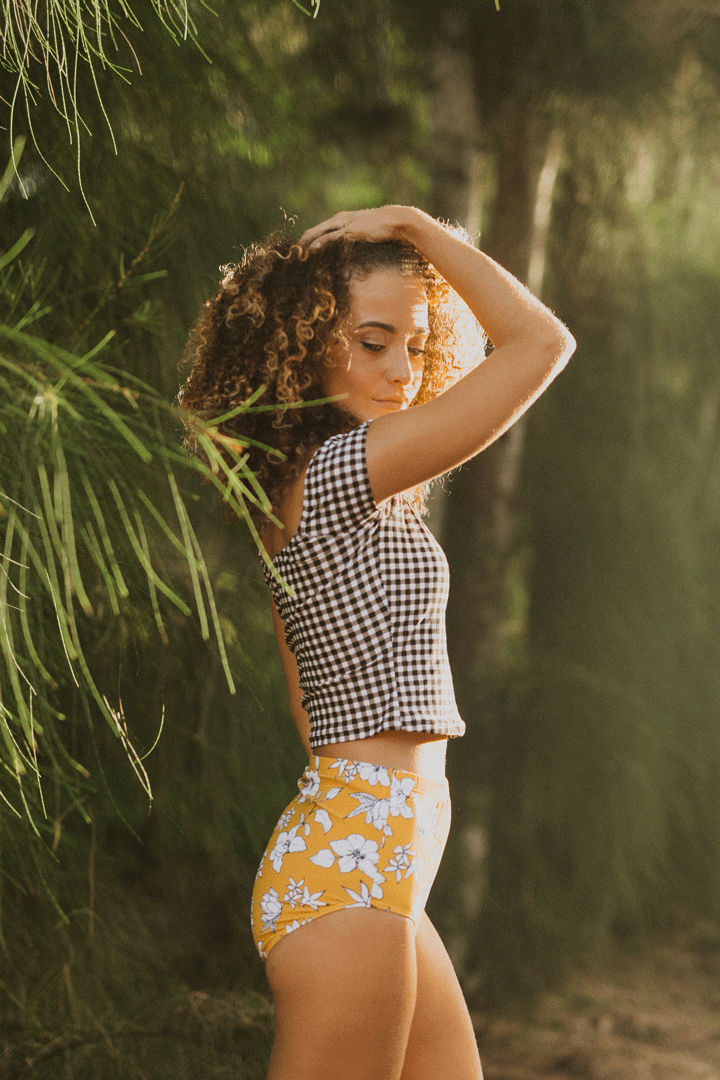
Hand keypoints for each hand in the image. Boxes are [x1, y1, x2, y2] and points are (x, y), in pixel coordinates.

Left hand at [300, 206, 417, 248]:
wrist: (395, 220)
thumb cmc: (381, 229)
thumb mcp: (362, 234)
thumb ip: (351, 240)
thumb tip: (346, 252)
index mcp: (339, 220)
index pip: (317, 231)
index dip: (306, 242)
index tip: (298, 254)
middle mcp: (338, 220)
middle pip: (312, 232)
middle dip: (301, 244)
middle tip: (291, 258)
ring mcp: (343, 224)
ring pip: (318, 234)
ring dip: (307, 246)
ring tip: (297, 257)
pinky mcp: (350, 230)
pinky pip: (331, 238)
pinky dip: (320, 244)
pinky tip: (312, 251)